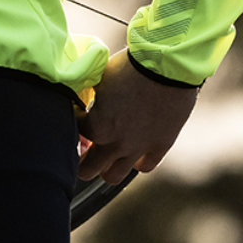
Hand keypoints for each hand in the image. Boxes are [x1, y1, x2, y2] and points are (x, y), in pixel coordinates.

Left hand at [77, 50, 200, 184]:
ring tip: (106, 155)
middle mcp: (115, 144)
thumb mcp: (100, 78)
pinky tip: (134, 149)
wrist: (168, 65)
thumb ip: (88, 95)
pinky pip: (144, 166)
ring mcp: (138, 148)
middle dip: (81, 159)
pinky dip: (137, 160)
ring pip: (112, 176)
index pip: (74, 134)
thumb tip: (79, 97)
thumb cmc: (130, 66)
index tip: (79, 114)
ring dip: (106, 167)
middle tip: (84, 147)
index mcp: (97, 126)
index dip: (74, 122)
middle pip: (87, 170)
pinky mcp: (160, 146)